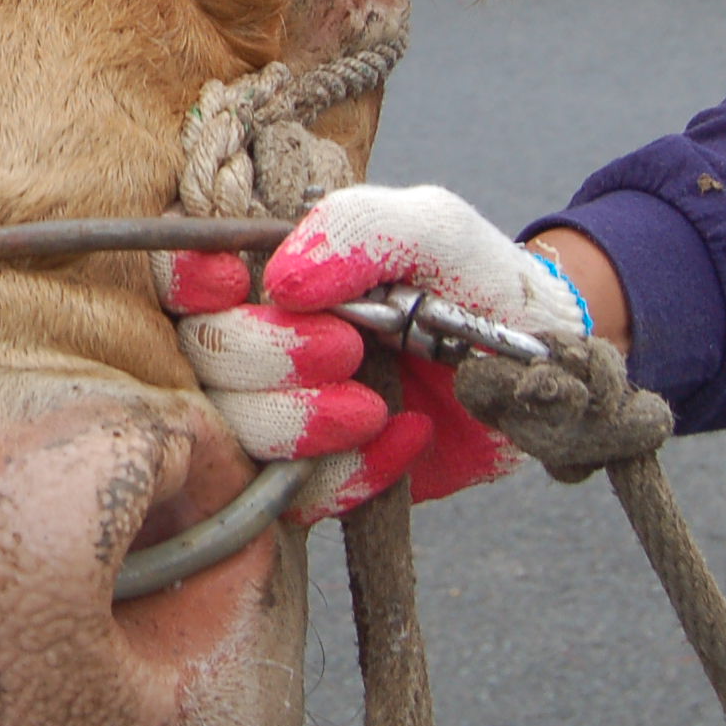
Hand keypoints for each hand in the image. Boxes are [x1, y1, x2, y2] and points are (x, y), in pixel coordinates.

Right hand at [168, 185, 592, 507]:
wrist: (542, 360)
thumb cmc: (476, 278)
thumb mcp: (432, 228)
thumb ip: (359, 228)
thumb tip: (281, 281)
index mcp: (269, 270)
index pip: (182, 274)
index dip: (187, 279)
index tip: (233, 282)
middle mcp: (258, 341)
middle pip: (202, 354)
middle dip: (267, 355)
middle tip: (347, 350)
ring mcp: (283, 414)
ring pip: (236, 430)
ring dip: (297, 422)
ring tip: (373, 407)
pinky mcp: (320, 476)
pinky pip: (298, 497)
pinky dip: (349, 474)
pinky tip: (406, 437)